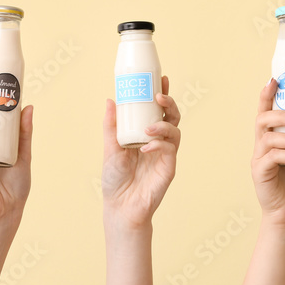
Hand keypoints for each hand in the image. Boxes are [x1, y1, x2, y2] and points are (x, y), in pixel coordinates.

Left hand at [102, 76, 180, 227]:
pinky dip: (160, 144)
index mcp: (147, 134)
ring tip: (148, 129)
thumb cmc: (115, 179)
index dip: (163, 93)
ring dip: (163, 125)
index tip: (162, 78)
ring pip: (175, 131)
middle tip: (159, 96)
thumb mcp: (110, 148)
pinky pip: (170, 149)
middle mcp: (159, 141)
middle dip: (169, 103)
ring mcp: (166, 153)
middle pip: (172, 116)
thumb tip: (110, 99)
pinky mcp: (169, 167)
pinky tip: (147, 146)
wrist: (119, 206)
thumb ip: (111, 126)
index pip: (158, 110)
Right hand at [251, 78, 284, 227]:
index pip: (267, 111)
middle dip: (282, 114)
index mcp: (275, 137)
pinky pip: (273, 157)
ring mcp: (260, 158)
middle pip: (263, 118)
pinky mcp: (260, 172)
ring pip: (268, 137)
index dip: (268, 94)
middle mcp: (263, 145)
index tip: (275, 79)